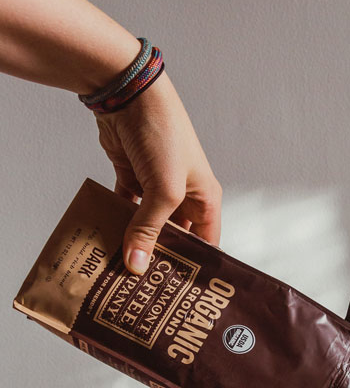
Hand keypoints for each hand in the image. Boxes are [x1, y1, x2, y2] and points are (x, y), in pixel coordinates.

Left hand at [95, 73, 220, 273]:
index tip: (181, 292)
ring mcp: (155, 186)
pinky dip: (116, 221)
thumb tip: (136, 265)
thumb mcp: (163, 189)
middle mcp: (184, 195)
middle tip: (146, 287)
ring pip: (146, 224)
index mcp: (205, 199)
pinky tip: (106, 239)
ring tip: (122, 268)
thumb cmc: (164, 136)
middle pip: (173, 236)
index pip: (206, 243)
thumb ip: (149, 228)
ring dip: (135, 241)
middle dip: (160, 257)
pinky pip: (124, 208)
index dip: (196, 267)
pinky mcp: (131, 177)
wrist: (128, 95)